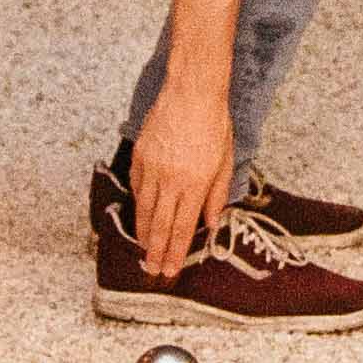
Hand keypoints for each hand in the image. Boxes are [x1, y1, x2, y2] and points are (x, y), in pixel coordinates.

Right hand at [124, 74, 237, 277]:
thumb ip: (217, 195)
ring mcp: (152, 168)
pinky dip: (138, 205)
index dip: (174, 253)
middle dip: (155, 251)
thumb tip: (210, 223)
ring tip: (143, 251)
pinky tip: (140, 216)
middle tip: (152, 270)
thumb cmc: (214, 123)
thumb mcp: (226, 160)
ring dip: (143, 233)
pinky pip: (137, 187)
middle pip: (160, 225)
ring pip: (144, 209)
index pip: (182, 228)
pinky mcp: (140, 156)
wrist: (192, 91)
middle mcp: (171, 180)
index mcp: (195, 184)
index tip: (169, 270)